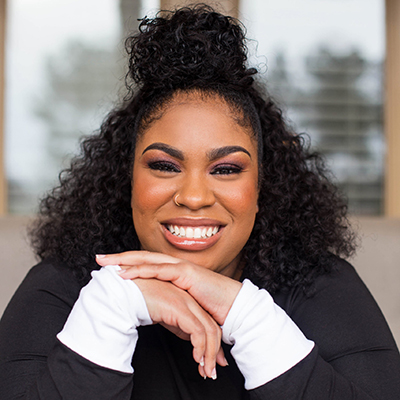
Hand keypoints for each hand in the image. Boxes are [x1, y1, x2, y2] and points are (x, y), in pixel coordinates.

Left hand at [96, 251, 241, 325]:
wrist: (233, 306)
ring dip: (125, 261)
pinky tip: (127, 272)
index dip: (127, 263)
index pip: (146, 263)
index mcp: (173, 272)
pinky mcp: (187, 273)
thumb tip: (155, 309)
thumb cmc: (211, 307)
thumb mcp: (184, 303)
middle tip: (99, 258)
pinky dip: (142, 270)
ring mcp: (181, 267)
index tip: (108, 266)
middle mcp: (175, 265)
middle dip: (119, 257)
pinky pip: (160, 269)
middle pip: (142, 257)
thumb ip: (169, 301)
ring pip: (148, 260)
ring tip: (106, 263)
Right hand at [132, 278, 225, 378]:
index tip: (212, 362)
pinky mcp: (180, 308)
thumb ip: (179, 325)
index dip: (213, 345)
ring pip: (208, 330)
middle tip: (211, 371)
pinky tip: (196, 358)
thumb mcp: (166, 315)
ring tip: (205, 370)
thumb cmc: (142, 299)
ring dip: (209, 354)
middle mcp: (191, 301)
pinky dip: (200, 347)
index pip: (209, 324)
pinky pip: (197, 330)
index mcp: (189, 301)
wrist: (128, 290)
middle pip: (212, 328)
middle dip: (214, 353)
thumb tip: (190, 340)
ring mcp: (186, 303)